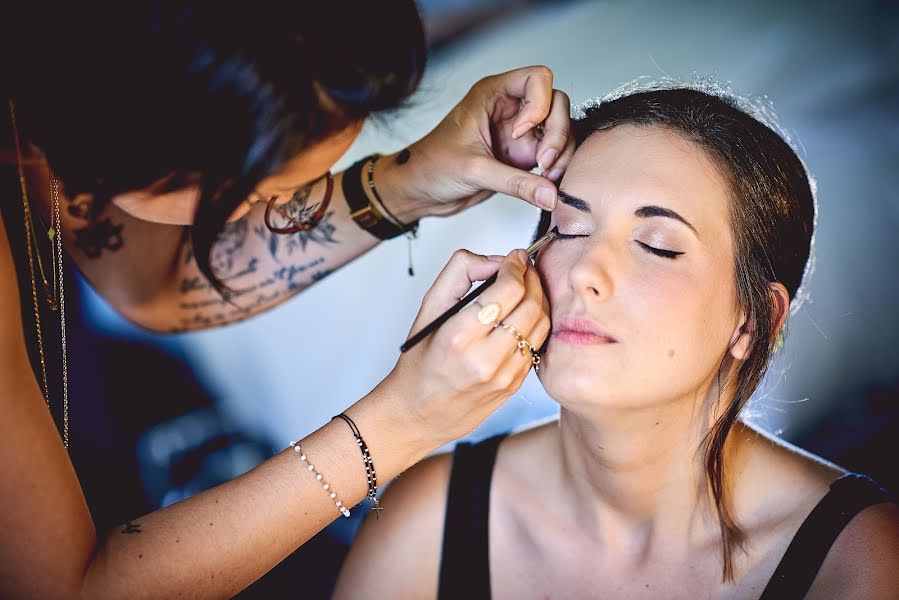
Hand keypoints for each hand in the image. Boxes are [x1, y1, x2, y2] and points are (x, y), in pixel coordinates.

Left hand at [378, 65, 574, 221]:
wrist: (420, 191)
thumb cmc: (431, 166)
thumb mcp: (473, 170)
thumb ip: (514, 183)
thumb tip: (550, 194)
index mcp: (492, 94)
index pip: (538, 78)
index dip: (539, 104)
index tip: (521, 132)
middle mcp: (510, 109)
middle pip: (556, 105)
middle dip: (557, 133)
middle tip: (544, 162)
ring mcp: (518, 133)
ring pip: (558, 131)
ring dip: (561, 154)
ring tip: (547, 177)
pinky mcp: (521, 156)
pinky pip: (553, 155)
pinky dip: (556, 169)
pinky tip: (546, 185)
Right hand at [383, 248, 550, 445]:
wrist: (417, 414)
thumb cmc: (419, 364)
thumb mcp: (427, 310)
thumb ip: (458, 274)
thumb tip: (493, 260)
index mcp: (458, 336)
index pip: (507, 289)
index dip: (516, 266)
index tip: (515, 257)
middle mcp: (484, 358)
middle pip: (530, 304)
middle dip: (532, 278)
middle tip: (524, 267)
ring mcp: (503, 375)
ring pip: (541, 325)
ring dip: (539, 299)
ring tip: (527, 287)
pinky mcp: (514, 385)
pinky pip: (538, 346)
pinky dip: (536, 323)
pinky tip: (524, 314)